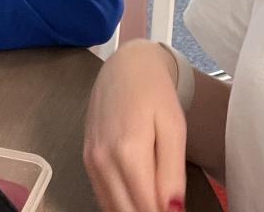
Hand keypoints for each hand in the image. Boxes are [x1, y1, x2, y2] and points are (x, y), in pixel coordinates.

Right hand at [84, 39, 186, 211]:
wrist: (125, 66)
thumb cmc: (154, 93)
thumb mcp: (174, 129)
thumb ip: (172, 174)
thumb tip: (173, 211)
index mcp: (128, 152)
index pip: (147, 208)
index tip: (177, 210)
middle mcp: (103, 160)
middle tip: (168, 206)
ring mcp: (91, 161)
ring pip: (112, 209)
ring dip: (135, 210)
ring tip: (156, 200)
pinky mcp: (86, 159)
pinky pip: (103, 196)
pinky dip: (121, 204)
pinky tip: (138, 194)